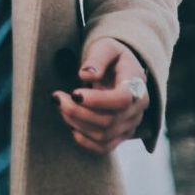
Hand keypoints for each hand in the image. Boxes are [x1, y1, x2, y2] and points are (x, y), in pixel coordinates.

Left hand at [52, 37, 148, 154]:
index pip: (122, 100)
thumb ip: (97, 59)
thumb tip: (85, 75)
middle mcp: (137, 110)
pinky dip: (85, 141)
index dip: (98, 101)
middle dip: (78, 112)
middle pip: (109, 120)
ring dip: (77, 124)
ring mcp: (130, 126)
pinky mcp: (120, 136)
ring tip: (60, 106)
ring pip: (104, 135)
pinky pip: (104, 147)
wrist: (122, 70)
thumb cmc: (113, 57)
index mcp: (137, 86)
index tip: (75, 93)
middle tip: (57, 97)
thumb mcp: (106, 47)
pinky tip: (71, 127)